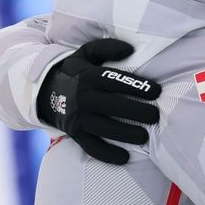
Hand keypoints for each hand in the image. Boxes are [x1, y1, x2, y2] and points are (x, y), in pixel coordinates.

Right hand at [36, 38, 160, 164]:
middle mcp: (83, 97)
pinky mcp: (75, 134)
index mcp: (88, 76)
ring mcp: (78, 118)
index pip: (115, 80)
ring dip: (126, 134)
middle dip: (137, 112)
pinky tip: (125, 157)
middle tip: (155, 116)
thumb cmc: (77, 71)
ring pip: (104, 128)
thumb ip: (107, 47)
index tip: (157, 91)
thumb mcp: (86, 53)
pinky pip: (91, 147)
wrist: (46, 91)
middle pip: (113, 106)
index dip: (137, 86)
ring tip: (145, 136)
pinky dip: (107, 154)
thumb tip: (130, 48)